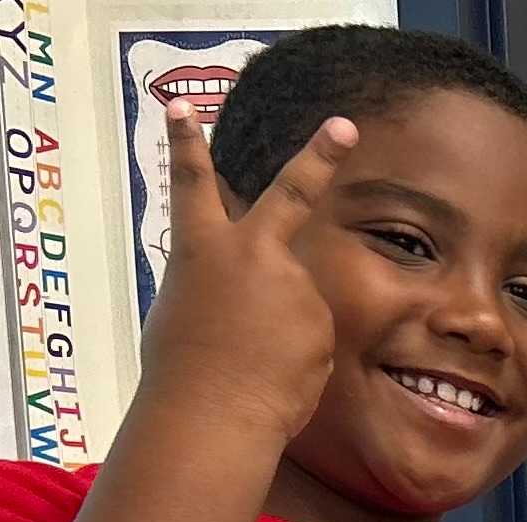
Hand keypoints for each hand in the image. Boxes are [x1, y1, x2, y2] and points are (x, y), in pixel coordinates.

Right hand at [138, 104, 353, 444]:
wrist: (213, 412)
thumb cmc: (182, 372)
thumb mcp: (183, 312)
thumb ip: (215, 286)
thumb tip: (240, 292)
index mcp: (201, 248)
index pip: (190, 183)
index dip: (186, 142)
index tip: (181, 104)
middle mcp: (253, 253)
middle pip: (293, 190)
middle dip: (319, 153)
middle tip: (345, 125)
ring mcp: (293, 284)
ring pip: (296, 300)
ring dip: (281, 329)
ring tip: (251, 362)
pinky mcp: (322, 319)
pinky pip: (311, 336)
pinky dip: (296, 356)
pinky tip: (273, 375)